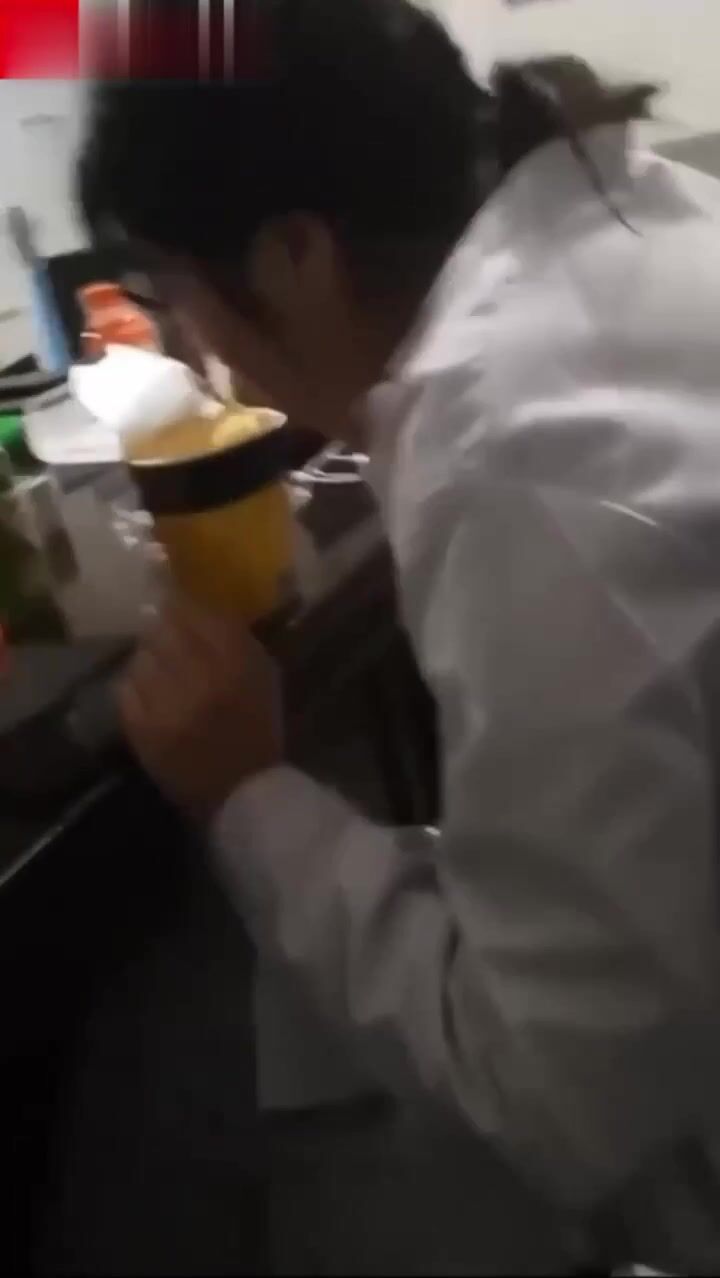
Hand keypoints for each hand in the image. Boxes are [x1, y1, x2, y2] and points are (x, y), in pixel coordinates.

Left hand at [119, 598, 282, 815]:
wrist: (241, 792)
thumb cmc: (257, 729)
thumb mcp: (263, 675)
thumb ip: (235, 637)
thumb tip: (200, 604)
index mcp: (236, 663)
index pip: (195, 611)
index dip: (180, 602)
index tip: (175, 603)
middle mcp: (199, 678)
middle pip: (161, 629)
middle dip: (161, 629)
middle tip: (163, 634)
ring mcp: (166, 705)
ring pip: (140, 657)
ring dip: (148, 660)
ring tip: (160, 672)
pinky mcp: (142, 729)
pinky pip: (125, 689)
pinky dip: (135, 688)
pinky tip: (150, 696)